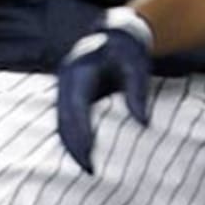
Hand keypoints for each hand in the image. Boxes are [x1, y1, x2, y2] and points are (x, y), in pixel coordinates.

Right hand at [56, 10, 152, 173]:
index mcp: (80, 70)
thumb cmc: (129, 52)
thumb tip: (143, 123)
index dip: (80, 130)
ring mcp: (63, 85)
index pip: (76, 105)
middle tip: (88, 170)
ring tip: (85, 167)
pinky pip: (65, 118)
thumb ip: (138, 94)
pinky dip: (70, 135)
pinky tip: (81, 153)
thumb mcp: (138, 68)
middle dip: (74, 144)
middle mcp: (66, 78)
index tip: (88, 152)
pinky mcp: (67, 92)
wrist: (116, 33)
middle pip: (64, 117)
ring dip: (70, 143)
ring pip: (61, 119)